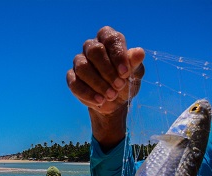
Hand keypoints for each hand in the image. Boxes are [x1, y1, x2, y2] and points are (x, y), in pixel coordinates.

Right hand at [66, 26, 144, 150]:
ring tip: (111, 95)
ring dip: (98, 84)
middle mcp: (92, 47)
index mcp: (108, 40)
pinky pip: (74, 83)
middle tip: (119, 85)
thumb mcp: (134, 73)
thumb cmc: (125, 81)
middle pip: (94, 51)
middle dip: (107, 70)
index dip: (117, 54)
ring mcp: (79, 61)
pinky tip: (99, 101)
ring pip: (83, 68)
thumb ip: (134, 63)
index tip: (125, 72)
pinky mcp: (72, 77)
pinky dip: (87, 93)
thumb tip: (139, 52)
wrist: (114, 101)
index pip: (110, 39)